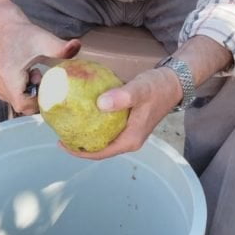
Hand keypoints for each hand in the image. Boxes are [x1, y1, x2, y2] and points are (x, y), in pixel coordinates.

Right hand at [0, 21, 80, 114]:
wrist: (7, 31)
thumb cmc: (25, 36)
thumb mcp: (45, 40)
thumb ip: (61, 47)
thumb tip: (77, 45)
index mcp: (8, 77)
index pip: (23, 105)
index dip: (38, 101)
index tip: (46, 85)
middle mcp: (0, 86)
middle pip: (23, 106)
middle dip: (37, 97)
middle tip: (41, 77)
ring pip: (20, 104)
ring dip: (32, 94)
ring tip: (34, 74)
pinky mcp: (0, 89)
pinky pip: (17, 100)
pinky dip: (26, 93)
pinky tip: (28, 78)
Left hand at [60, 66, 183, 159]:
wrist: (173, 82)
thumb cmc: (158, 87)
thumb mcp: (139, 90)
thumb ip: (122, 97)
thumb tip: (100, 104)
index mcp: (131, 139)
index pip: (101, 153)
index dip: (80, 152)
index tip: (62, 143)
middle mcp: (129, 139)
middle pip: (100, 148)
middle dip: (80, 145)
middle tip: (60, 133)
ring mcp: (129, 132)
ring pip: (103, 139)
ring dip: (86, 135)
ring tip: (68, 125)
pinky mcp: (128, 123)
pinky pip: (107, 128)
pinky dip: (94, 124)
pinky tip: (83, 113)